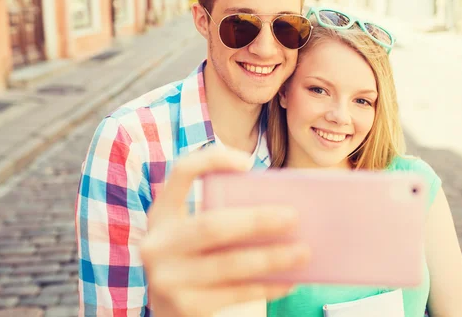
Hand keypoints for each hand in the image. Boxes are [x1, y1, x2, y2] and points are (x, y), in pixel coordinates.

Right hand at [140, 146, 310, 316]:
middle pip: (212, 225)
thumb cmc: (194, 262)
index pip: (181, 173)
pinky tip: (290, 280)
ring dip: (273, 257)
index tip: (248, 162)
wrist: (167, 314)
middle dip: (257, 220)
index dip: (212, 161)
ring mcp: (167, 278)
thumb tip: (280, 209)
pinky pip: (236, 294)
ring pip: (230, 264)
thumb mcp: (192, 235)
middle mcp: (158, 244)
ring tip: (303, 252)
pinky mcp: (184, 307)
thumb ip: (220, 217)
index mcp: (162, 213)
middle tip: (294, 217)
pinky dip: (267, 286)